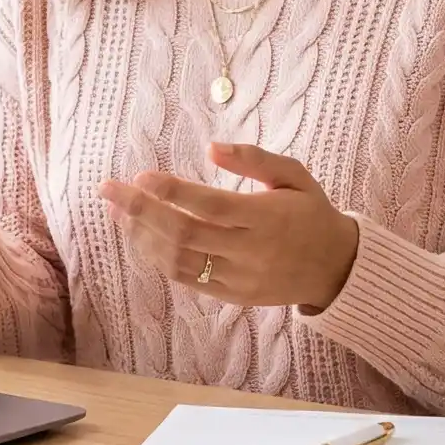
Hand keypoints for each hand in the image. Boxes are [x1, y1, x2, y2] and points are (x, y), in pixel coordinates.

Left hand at [100, 144, 359, 312]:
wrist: (336, 268)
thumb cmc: (311, 212)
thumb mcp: (294, 175)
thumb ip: (255, 159)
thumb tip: (211, 147)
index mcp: (266, 218)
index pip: (209, 206)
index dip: (172, 192)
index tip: (140, 175)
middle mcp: (249, 251)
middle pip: (184, 234)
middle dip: (141, 211)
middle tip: (108, 190)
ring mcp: (239, 278)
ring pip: (179, 262)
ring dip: (142, 237)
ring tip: (117, 212)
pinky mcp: (233, 296)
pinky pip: (188, 279)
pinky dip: (159, 259)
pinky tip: (141, 237)